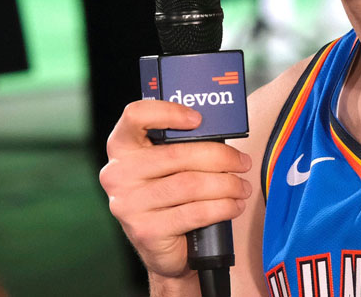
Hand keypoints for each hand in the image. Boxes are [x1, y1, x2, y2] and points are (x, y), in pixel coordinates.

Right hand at [98, 100, 252, 282]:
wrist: (161, 248)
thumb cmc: (169, 196)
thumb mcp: (167, 166)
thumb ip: (182, 144)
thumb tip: (222, 131)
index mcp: (121, 148)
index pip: (135, 116)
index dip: (168, 112)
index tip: (198, 120)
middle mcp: (117, 174)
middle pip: (177, 154)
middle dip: (220, 157)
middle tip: (243, 162)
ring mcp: (129, 204)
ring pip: (190, 184)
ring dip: (226, 184)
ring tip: (242, 187)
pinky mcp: (146, 231)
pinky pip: (194, 213)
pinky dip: (222, 207)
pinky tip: (234, 206)